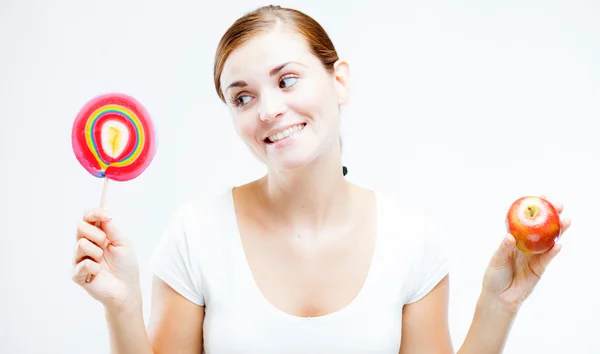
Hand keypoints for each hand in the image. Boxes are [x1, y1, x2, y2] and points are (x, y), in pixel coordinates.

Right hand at [72, 209, 141, 310]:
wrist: (126, 288)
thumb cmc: (125, 265)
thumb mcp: (122, 243)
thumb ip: (111, 228)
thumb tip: (104, 212)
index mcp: (96, 235)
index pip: (87, 218)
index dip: (94, 214)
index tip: (107, 216)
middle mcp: (84, 245)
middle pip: (80, 227)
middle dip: (98, 235)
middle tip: (106, 245)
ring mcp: (79, 259)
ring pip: (81, 244)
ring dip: (97, 252)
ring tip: (103, 261)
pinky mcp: (76, 274)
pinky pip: (83, 264)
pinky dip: (95, 268)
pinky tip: (99, 273)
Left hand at [481, 196, 570, 312]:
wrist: (500, 298)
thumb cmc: (495, 277)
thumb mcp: (496, 261)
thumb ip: (504, 249)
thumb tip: (510, 237)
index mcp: (514, 240)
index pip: (525, 221)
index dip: (533, 209)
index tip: (541, 196)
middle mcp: (526, 246)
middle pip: (541, 228)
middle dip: (551, 216)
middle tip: (559, 205)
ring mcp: (534, 257)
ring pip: (548, 241)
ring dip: (557, 231)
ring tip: (566, 220)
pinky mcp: (539, 269)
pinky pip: (547, 258)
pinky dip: (553, 251)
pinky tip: (559, 244)